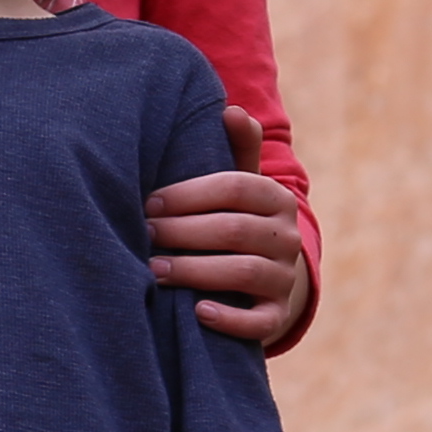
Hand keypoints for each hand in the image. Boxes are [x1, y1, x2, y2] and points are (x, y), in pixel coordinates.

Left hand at [146, 107, 312, 348]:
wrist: (264, 281)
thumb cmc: (236, 223)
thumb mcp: (242, 187)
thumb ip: (238, 151)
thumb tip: (232, 109)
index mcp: (276, 198)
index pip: (237, 187)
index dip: (190, 194)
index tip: (149, 202)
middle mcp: (288, 237)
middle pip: (235, 229)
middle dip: (183, 232)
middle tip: (143, 234)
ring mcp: (284, 278)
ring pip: (243, 271)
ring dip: (194, 271)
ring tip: (153, 270)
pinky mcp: (277, 315)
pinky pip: (258, 321)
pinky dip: (229, 318)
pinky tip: (197, 312)